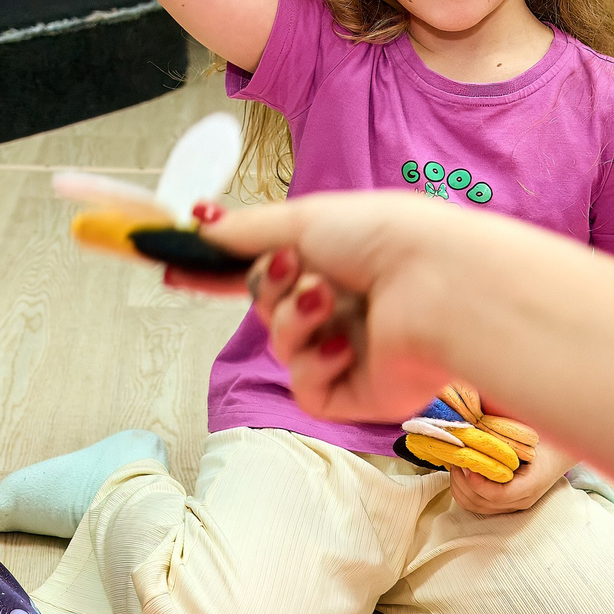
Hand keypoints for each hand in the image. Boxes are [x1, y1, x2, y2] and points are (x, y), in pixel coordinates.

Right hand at [206, 194, 478, 423]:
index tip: (173, 270)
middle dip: (268, 287)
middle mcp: (341, 304)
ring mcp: (347, 351)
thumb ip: (245, 233)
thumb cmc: (385, 241)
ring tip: (328, 301)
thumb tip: (197, 226)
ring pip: (281, 346)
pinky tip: (349, 345)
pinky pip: (305, 385)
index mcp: (334, 260)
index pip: (260, 269)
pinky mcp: (354, 394)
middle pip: (265, 307)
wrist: (439, 288)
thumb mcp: (303, 220)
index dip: (216, 272)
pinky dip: (318, 362)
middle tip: (289, 267)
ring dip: (294, 320)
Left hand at [444, 438, 571, 515]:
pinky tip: (461, 472)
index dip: (477, 483)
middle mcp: (521, 499)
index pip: (499, 494)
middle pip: (481, 502)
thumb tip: (479, 422)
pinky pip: (476, 504)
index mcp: (532, 483)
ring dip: (459, 486)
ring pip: (474, 506)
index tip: (466, 465)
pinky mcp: (503, 504)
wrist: (559, 454)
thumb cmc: (546, 440)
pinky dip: (462, 490)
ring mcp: (512, 504)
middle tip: (457, 459)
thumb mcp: (530, 435)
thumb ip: (506, 434)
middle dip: (462, 481)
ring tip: (457, 464)